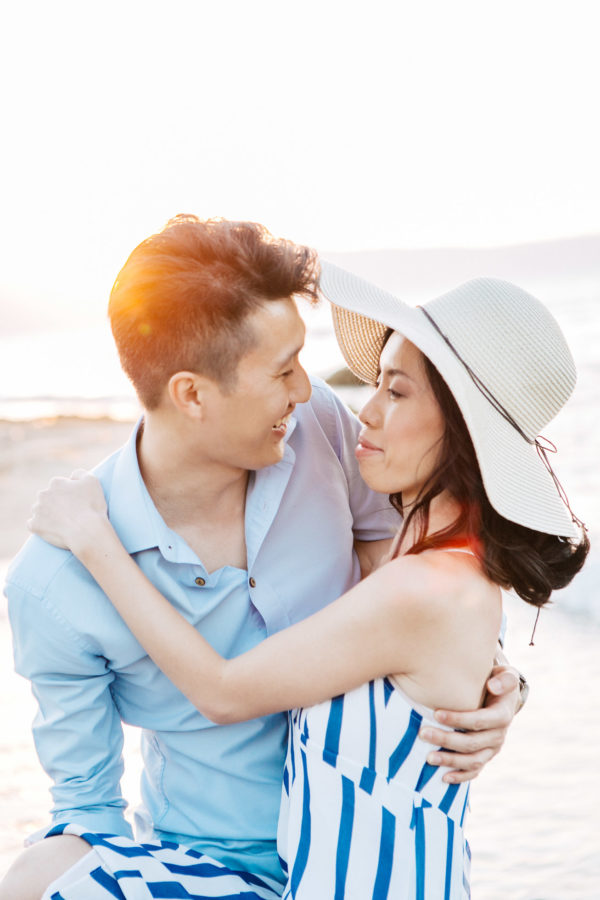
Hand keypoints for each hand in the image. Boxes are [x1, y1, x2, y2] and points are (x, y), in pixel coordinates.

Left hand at [28, 469, 107, 553]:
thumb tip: (72, 476)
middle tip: (69, 513)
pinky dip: (41, 527)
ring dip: (47, 514)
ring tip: (62, 523)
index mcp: (56, 483)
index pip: (59, 486)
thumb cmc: (91, 506)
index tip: (76, 502)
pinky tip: (52, 529)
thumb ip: (80, 473)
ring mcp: (37, 510)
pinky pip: (33, 524)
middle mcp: (43, 494)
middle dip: (55, 503)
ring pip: (40, 510)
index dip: (68, 494)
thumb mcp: (92, 481)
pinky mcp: (34, 525)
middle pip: (47, 497)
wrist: (86, 531)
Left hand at [419, 665, 519, 782]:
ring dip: (450, 760)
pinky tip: (443, 777)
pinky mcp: (486, 756)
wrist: (503, 698)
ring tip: (428, 757)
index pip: (479, 721)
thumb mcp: (506, 675)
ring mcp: (492, 749)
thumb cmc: (498, 682)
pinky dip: (460, 776)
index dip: (458, 719)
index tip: (436, 714)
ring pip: (472, 760)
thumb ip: (503, 678)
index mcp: (502, 716)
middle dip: (446, 739)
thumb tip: (492, 686)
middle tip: (423, 733)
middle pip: (472, 743)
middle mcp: (499, 736)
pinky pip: (474, 771)